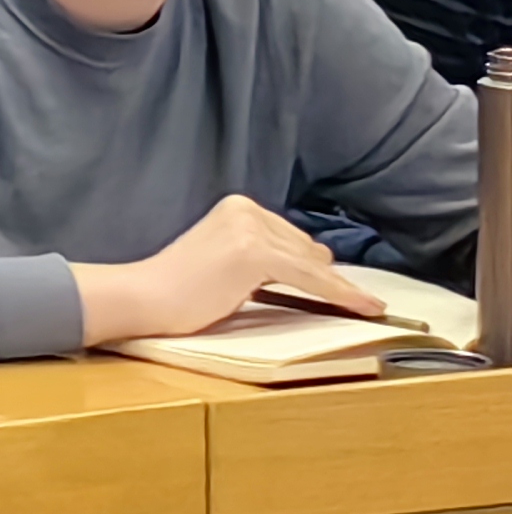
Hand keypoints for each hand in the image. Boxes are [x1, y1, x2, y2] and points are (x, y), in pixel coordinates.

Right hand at [82, 196, 378, 346]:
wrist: (146, 298)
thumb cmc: (181, 289)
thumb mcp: (228, 260)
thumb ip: (263, 255)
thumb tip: (317, 262)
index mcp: (237, 206)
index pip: (293, 238)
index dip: (316, 267)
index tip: (351, 290)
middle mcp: (246, 210)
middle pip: (307, 248)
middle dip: (324, 277)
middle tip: (355, 302)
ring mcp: (251, 230)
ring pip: (314, 265)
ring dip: (339, 289)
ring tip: (367, 306)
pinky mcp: (256, 254)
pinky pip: (312, 279)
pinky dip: (342, 294)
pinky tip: (367, 306)